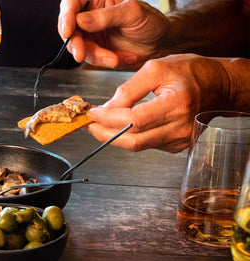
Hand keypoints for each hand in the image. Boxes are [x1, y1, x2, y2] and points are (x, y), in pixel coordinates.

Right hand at [58, 0, 169, 68]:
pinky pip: (89, 57)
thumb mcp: (132, 14)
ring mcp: (91, 33)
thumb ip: (106, 16)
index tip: (67, 31)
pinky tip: (118, 58)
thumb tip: (80, 21)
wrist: (161, 44)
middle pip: (69, 27)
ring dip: (93, 55)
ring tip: (113, 58)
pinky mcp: (95, 49)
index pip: (73, 3)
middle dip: (75, 43)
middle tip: (81, 54)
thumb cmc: (150, 22)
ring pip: (77, 45)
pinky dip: (103, 60)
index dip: (66, 16)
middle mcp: (90, 14)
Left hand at [84, 54, 231, 152]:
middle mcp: (180, 127)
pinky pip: (146, 145)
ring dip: (113, 136)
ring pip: (137, 145)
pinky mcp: (176, 146)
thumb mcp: (156, 69)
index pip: (134, 120)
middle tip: (88, 124)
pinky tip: (118, 126)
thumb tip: (106, 108)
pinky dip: (128, 137)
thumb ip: (128, 89)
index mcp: (177, 104)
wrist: (218, 86)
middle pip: (133, 140)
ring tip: (99, 123)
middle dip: (104, 133)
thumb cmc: (189, 73)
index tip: (92, 113)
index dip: (108, 119)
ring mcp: (179, 140)